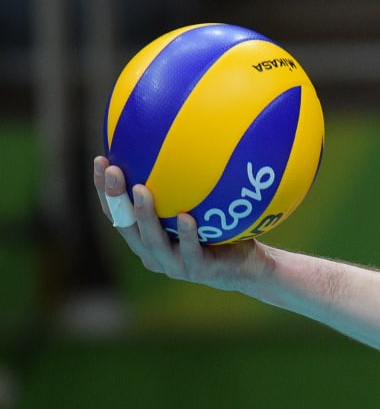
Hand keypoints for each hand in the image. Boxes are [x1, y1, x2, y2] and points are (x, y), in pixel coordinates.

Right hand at [93, 156, 266, 291]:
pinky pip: (191, 251)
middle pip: (125, 226)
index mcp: (145, 237)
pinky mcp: (198, 271)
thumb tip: (173, 137)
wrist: (250, 265)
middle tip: (113, 170)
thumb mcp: (200, 205)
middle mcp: (153, 252)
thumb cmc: (221, 230)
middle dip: (115, 197)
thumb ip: (182, 185)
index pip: (117, 213)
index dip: (104, 189)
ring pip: (152, 241)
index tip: (100, 160)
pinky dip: (187, 234)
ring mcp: (174, 264)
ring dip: (144, 214)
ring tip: (141, 190)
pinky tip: (186, 217)